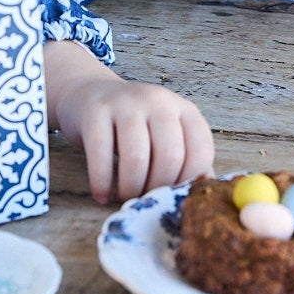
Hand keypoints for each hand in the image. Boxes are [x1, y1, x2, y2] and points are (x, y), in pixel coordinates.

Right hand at [45, 41, 213, 203]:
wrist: (90, 94)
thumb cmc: (135, 125)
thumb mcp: (165, 135)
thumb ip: (186, 159)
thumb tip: (204, 190)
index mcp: (184, 110)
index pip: (200, 150)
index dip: (188, 181)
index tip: (172, 196)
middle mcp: (159, 101)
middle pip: (170, 156)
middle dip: (157, 188)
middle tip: (145, 199)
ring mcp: (126, 103)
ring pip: (136, 157)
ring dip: (131, 188)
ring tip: (125, 196)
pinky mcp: (96, 111)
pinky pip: (100, 155)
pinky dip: (102, 183)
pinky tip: (102, 194)